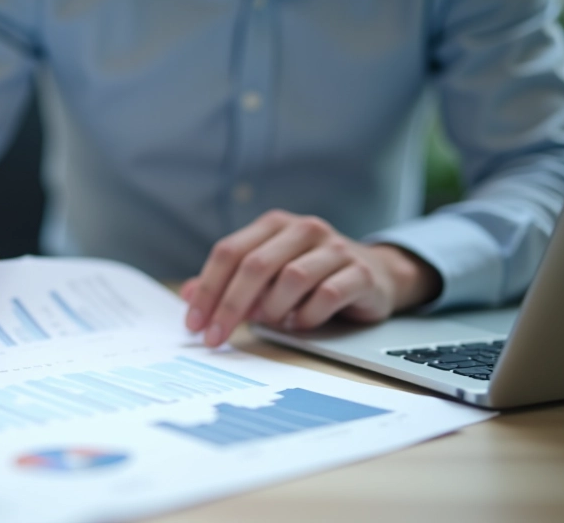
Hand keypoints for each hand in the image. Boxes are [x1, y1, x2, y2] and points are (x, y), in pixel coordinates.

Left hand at [181, 210, 440, 346]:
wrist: (376, 274)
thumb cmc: (311, 276)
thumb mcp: (266, 275)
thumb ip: (228, 283)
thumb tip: (187, 294)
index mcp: (274, 224)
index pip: (229, 252)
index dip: (207, 290)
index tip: (195, 325)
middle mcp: (304, 229)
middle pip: (255, 266)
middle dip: (230, 306)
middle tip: (216, 338)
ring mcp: (335, 248)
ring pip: (292, 278)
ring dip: (273, 309)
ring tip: (271, 323)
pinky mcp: (361, 272)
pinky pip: (328, 296)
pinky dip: (308, 316)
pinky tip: (301, 324)